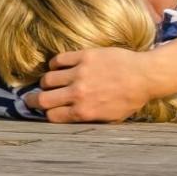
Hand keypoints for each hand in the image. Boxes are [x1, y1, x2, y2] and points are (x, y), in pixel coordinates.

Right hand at [27, 47, 156, 122]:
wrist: (145, 75)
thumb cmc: (130, 99)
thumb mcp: (110, 118)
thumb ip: (87, 119)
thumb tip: (68, 119)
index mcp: (84, 112)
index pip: (51, 116)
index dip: (47, 114)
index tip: (45, 111)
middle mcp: (78, 93)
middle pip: (43, 99)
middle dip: (34, 100)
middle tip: (31, 99)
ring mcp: (80, 73)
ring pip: (47, 79)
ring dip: (47, 82)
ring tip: (50, 82)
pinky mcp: (85, 56)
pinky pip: (58, 60)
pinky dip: (55, 64)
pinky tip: (59, 66)